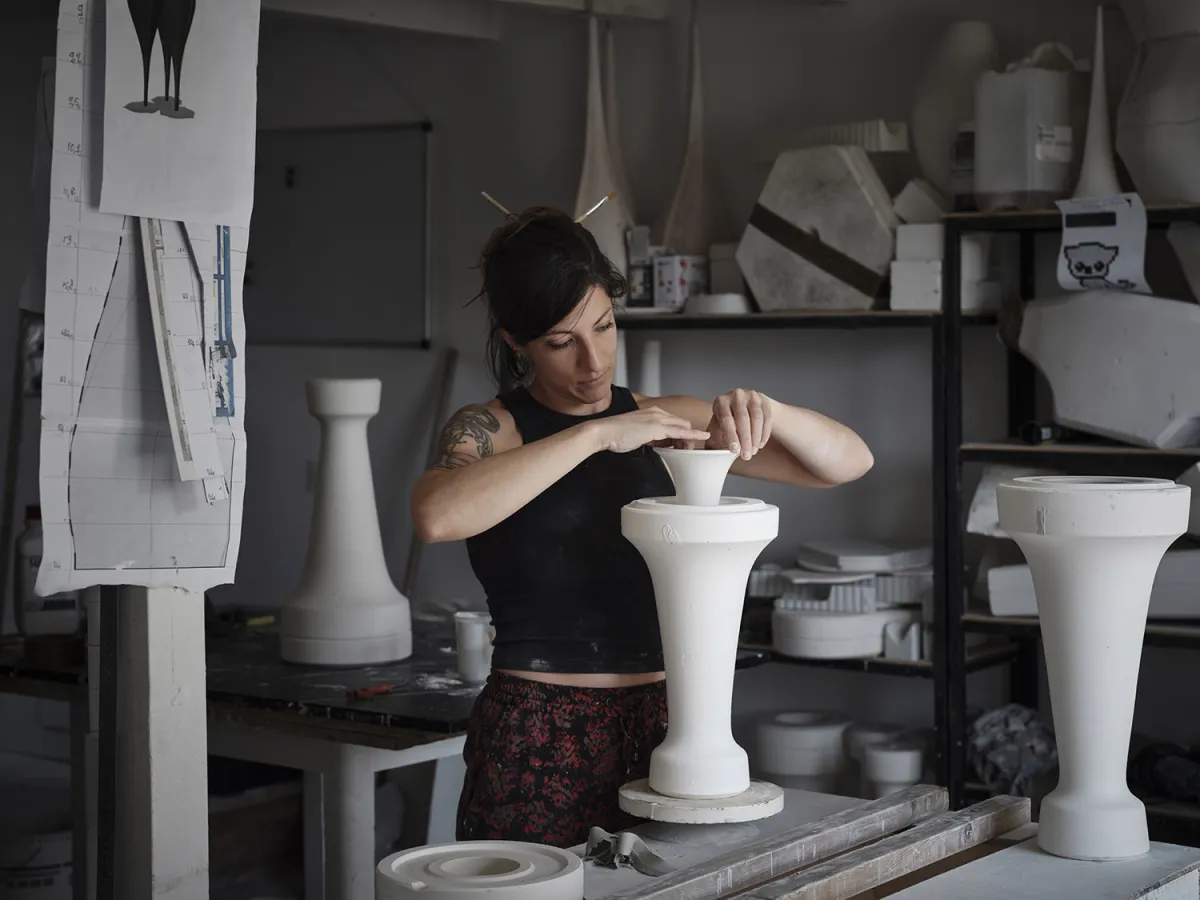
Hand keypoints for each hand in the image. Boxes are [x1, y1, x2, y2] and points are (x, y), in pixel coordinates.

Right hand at [587, 407, 710, 454]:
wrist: (604, 432)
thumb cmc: (615, 435)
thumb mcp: (636, 435)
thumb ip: (648, 437)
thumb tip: (656, 444)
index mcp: (651, 412)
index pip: (672, 422)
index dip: (679, 434)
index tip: (681, 444)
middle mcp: (656, 412)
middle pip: (680, 424)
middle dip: (686, 437)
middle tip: (685, 450)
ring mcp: (658, 419)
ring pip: (682, 427)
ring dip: (689, 439)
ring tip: (688, 450)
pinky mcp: (658, 427)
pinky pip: (681, 431)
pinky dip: (693, 435)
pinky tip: (702, 437)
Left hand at [706, 389, 772, 459]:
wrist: (746, 406)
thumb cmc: (728, 420)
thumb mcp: (718, 426)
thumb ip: (715, 438)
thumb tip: (713, 454)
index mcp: (721, 401)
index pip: (726, 419)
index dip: (731, 435)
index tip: (735, 450)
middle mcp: (736, 395)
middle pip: (742, 418)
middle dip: (745, 440)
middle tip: (746, 456)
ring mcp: (752, 396)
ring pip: (757, 418)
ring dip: (755, 437)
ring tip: (753, 451)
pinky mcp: (764, 401)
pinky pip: (767, 418)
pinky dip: (764, 433)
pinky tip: (760, 444)